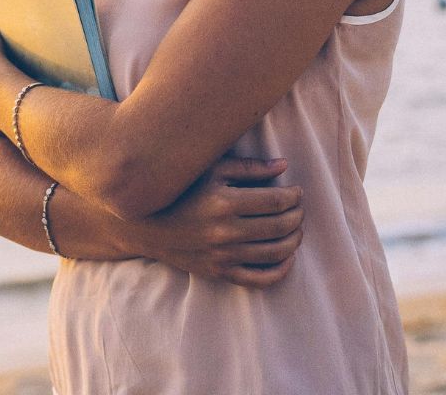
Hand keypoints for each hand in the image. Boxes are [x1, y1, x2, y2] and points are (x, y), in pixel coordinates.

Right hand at [125, 156, 303, 287]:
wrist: (147, 225)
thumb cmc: (182, 190)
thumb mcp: (211, 170)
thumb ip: (249, 167)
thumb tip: (284, 167)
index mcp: (225, 203)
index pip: (277, 201)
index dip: (294, 196)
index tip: (296, 191)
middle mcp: (226, 232)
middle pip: (280, 227)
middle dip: (297, 216)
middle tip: (298, 208)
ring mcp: (223, 256)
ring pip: (276, 253)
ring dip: (294, 239)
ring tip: (294, 228)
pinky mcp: (219, 273)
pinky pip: (260, 279)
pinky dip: (281, 270)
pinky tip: (287, 257)